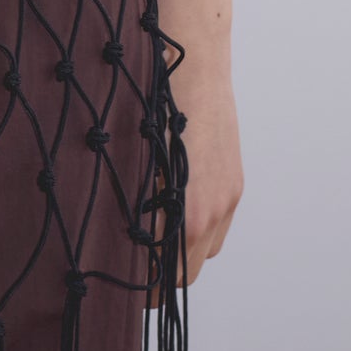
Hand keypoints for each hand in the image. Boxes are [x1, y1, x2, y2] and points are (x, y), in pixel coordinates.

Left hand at [148, 44, 241, 303]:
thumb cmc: (154, 106)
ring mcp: (229, 195)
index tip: (125, 286)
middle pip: (189, 271)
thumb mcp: (134, 161)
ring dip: (183, 250)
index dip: (146, 287)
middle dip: (163, 275)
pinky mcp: (235, 181)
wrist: (193, 63)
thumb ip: (132, 206)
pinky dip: (200, 225)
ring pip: (207, 248)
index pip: (168, 277)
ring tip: (152, 235)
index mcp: (187, 212)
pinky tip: (175, 205)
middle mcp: (214, 210)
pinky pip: (219, 222)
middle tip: (133, 268)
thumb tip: (115, 240)